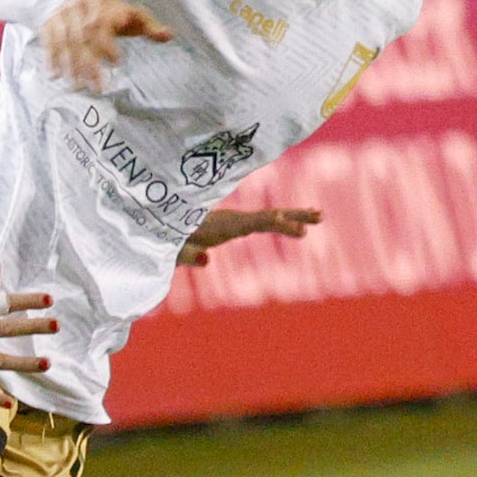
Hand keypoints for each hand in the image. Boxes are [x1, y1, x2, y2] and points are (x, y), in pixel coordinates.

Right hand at [39, 0, 170, 90]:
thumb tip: (169, 35)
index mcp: (103, 7)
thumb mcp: (131, 14)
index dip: (108, 45)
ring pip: (65, 42)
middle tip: (96, 87)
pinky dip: (51, 59)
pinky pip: (49, 42)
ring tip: (78, 86)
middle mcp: (80, 9)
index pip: (102, 26)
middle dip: (89, 63)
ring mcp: (62, 16)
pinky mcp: (49, 23)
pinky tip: (55, 75)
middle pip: (83, 38)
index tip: (117, 63)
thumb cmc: (109, 12)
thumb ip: (150, 26)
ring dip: (70, 65)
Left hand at [176, 206, 320, 266]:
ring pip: (269, 217)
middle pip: (267, 215)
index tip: (287, 221)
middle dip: (292, 215)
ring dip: (294, 216)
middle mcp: (231, 219)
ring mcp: (234, 221)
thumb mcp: (173, 250)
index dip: (270, 221)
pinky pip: (261, 222)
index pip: (251, 222)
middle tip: (318, 216)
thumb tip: (207, 260)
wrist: (157, 226)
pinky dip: (280, 221)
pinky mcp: (233, 225)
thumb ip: (188, 255)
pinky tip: (294, 224)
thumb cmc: (165, 241)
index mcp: (220, 225)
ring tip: (319, 216)